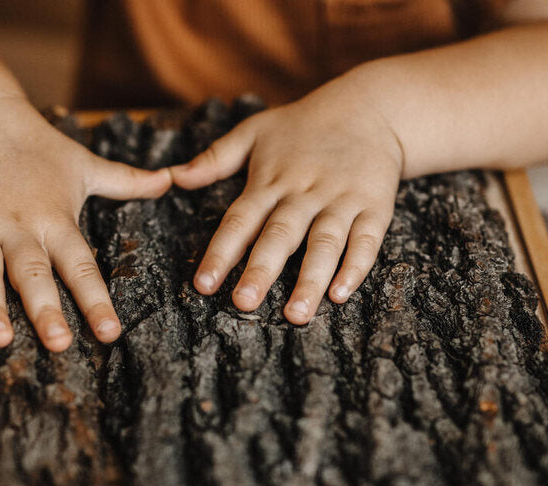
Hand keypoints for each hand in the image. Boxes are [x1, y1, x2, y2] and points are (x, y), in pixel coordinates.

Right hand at [0, 97, 170, 349]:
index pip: (81, 266)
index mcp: (57, 218)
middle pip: (33, 273)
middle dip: (45, 310)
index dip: (95, 301)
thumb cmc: (39, 147)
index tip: (109, 333)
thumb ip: (126, 181)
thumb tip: (172, 180)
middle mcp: (20, 225)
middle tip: (58, 343)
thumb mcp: (86, 164)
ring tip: (0, 338)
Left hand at [170, 79, 403, 323]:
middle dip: (261, 271)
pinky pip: (366, 241)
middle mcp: (304, 193)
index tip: (203, 285)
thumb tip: (173, 177)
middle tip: (244, 303)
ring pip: (324, 244)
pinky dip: (355, 267)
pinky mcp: (374, 208)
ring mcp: (341, 201)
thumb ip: (214, 158)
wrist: (370, 108)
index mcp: (270, 181)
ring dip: (310, 280)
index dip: (220, 253)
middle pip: (280, 236)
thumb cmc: (303, 125)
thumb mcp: (254, 131)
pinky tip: (341, 294)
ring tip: (295, 315)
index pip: (240, 221)